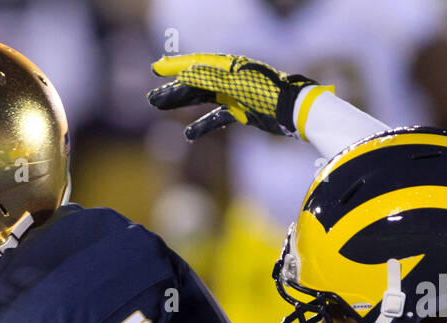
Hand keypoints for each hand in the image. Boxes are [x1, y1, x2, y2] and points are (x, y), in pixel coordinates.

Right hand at [147, 52, 326, 140]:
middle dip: (173, 91)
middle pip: (196, 83)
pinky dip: (202, 125)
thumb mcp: (237, 85)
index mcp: (229, 67)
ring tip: (161, 110)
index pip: (197, 64)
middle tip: (152, 99)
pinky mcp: (241, 112)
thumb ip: (211, 79)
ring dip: (182, 105)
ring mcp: (235, 95)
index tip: (156, 69)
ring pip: (202, 99)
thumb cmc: (268, 95)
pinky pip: (217, 117)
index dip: (176, 66)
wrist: (295, 112)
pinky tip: (189, 134)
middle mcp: (230, 78)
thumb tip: (184, 74)